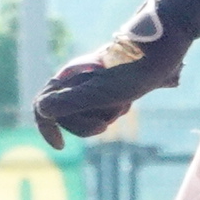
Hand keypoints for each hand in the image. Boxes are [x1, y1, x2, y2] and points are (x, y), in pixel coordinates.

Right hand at [34, 3, 187, 147]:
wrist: (158, 52)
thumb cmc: (129, 73)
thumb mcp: (98, 93)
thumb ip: (69, 102)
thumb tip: (42, 111)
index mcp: (67, 79)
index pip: (41, 107)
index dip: (46, 128)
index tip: (62, 147)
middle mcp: (74, 80)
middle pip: (66, 116)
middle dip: (86, 124)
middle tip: (106, 124)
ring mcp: (89, 83)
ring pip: (86, 114)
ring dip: (103, 116)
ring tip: (122, 105)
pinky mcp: (105, 85)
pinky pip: (100, 108)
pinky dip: (112, 111)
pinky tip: (126, 102)